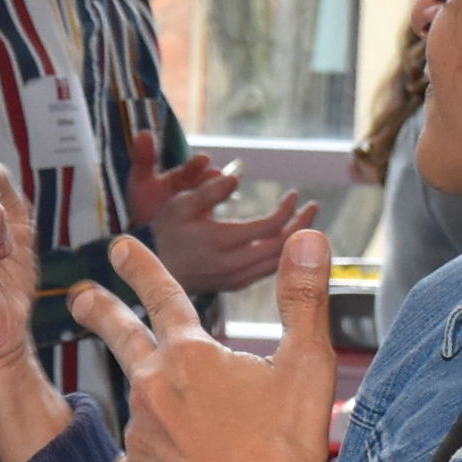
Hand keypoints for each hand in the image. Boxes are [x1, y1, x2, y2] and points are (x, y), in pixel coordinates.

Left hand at [70, 230, 347, 461]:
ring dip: (162, 409)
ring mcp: (139, 436)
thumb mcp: (308, 364)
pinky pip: (142, 460)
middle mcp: (153, 390)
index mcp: (191, 357)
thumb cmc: (289, 449)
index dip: (142, 267)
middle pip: (120, 338)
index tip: (120, 246)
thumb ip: (303, 296)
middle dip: (99, 311)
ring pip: (145, 409)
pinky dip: (160, 459)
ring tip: (207, 434)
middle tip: (80, 297)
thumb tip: (309, 235)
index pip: (162, 296)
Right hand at [131, 126, 319, 300]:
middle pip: (280, 247)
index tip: (295, 194)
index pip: (269, 227)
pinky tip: (287, 242)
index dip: (287, 210)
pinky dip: (282, 256)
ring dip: (295, 241)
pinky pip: (267, 272)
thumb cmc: (164, 232)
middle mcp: (231, 264)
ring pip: (277, 262)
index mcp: (221, 241)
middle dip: (301, 225)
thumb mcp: (179, 203)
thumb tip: (236, 176)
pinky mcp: (234, 286)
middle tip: (313, 207)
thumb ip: (208, 189)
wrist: (148, 271)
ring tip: (305, 222)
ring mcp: (234, 279)